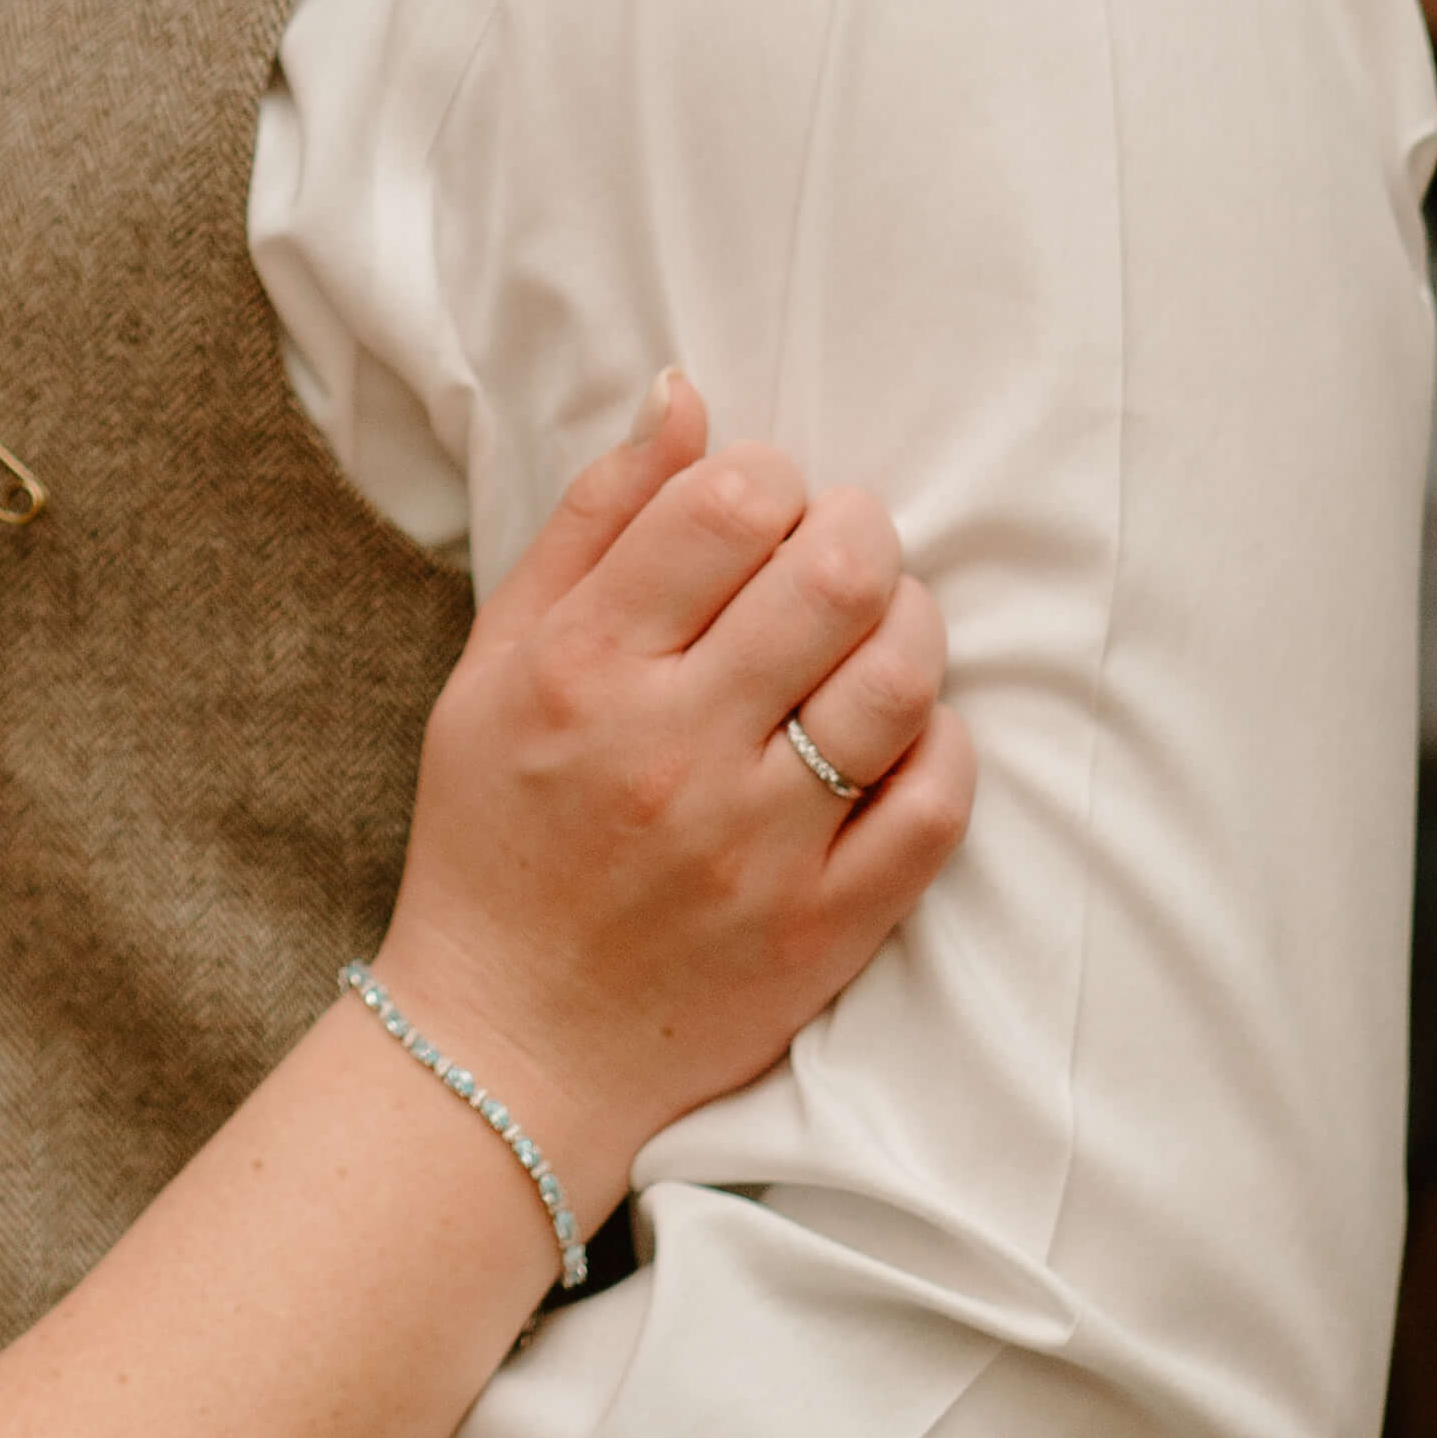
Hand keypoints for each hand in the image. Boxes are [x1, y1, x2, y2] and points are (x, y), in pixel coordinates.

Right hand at [387, 370, 967, 1207]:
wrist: (510, 1041)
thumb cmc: (499, 832)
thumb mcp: (497, 662)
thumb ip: (592, 522)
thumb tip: (685, 396)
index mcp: (582, 671)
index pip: (727, 507)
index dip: (772, 478)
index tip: (765, 506)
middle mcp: (670, 752)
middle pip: (832, 577)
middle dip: (857, 532)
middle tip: (840, 552)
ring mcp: (756, 846)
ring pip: (895, 681)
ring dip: (909, 624)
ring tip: (880, 627)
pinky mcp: (825, 928)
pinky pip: (933, 805)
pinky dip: (939, 742)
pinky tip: (900, 728)